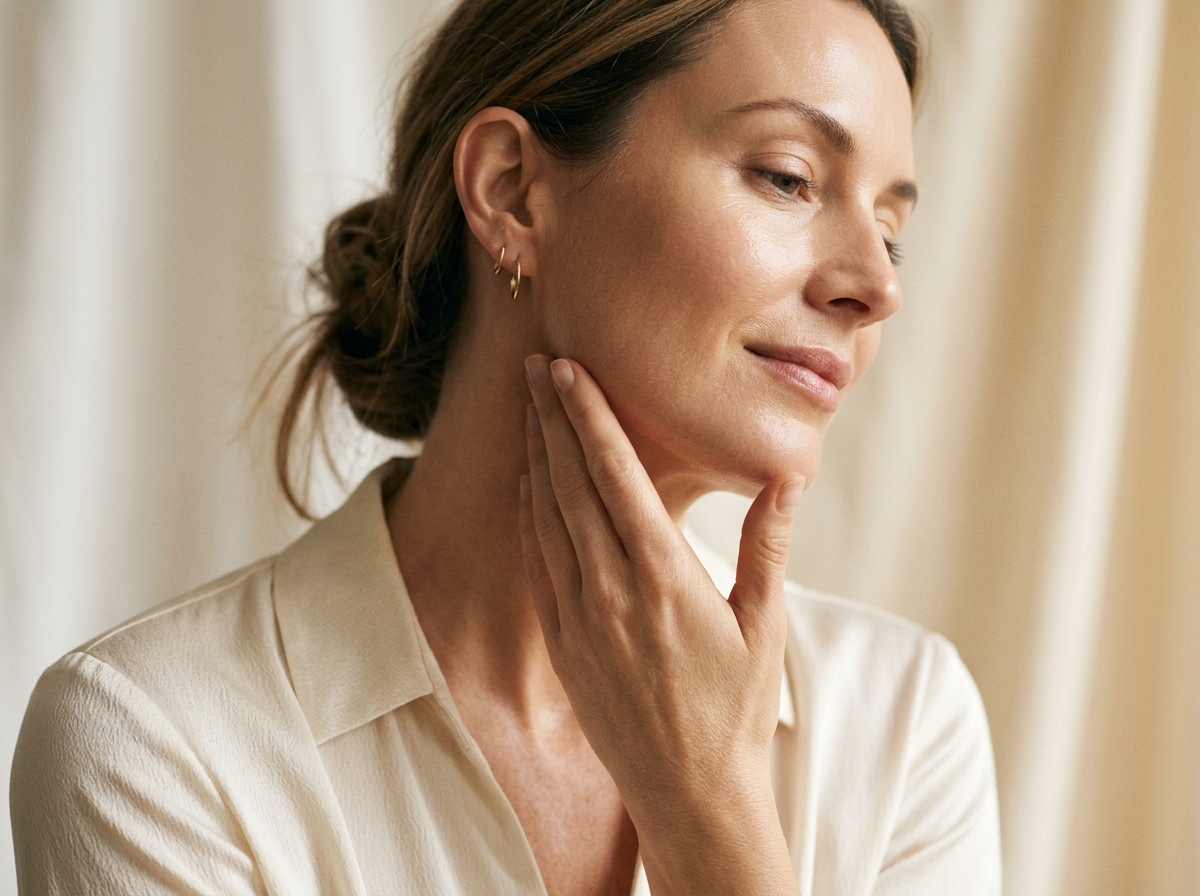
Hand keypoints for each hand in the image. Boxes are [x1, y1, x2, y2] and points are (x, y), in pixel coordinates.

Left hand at [518, 354, 804, 895]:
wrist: (689, 794)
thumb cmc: (736, 710)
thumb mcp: (765, 627)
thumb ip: (769, 546)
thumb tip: (788, 475)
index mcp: (665, 579)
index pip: (616, 477)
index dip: (588, 418)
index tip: (568, 371)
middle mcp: (613, 592)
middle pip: (572, 484)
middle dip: (552, 418)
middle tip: (536, 364)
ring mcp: (579, 618)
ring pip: (547, 517)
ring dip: (536, 457)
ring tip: (529, 408)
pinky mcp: (561, 643)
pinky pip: (538, 562)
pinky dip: (530, 513)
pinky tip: (530, 483)